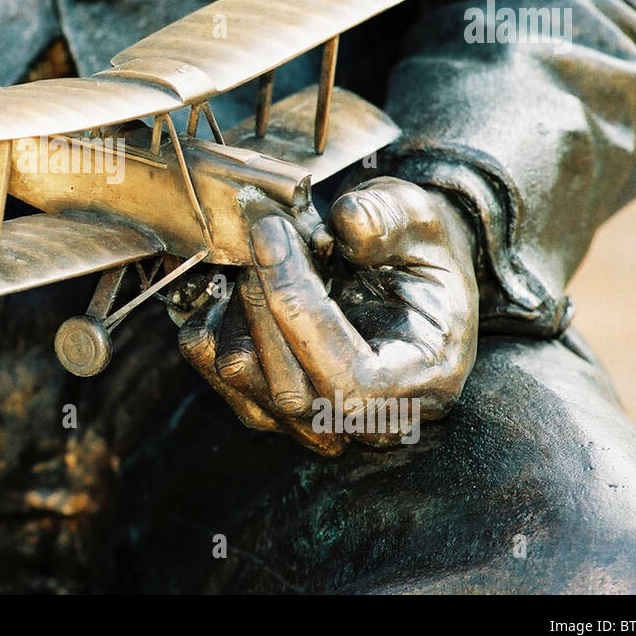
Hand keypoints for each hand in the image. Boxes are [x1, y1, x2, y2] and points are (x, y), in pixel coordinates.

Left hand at [179, 177, 477, 454]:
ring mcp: (310, 418)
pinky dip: (212, 311)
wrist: (398, 265)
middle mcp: (368, 418)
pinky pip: (211, 361)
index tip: (274, 234)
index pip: (350, 382)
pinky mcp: (263, 400)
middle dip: (263, 298)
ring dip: (237, 303)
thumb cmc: (415, 248)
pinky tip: (240, 275)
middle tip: (266, 229)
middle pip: (288, 388)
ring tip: (263, 253)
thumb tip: (348, 221)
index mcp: (424, 380)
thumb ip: (390, 218)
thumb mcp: (420, 218)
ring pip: (241, 374)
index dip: (301, 311)